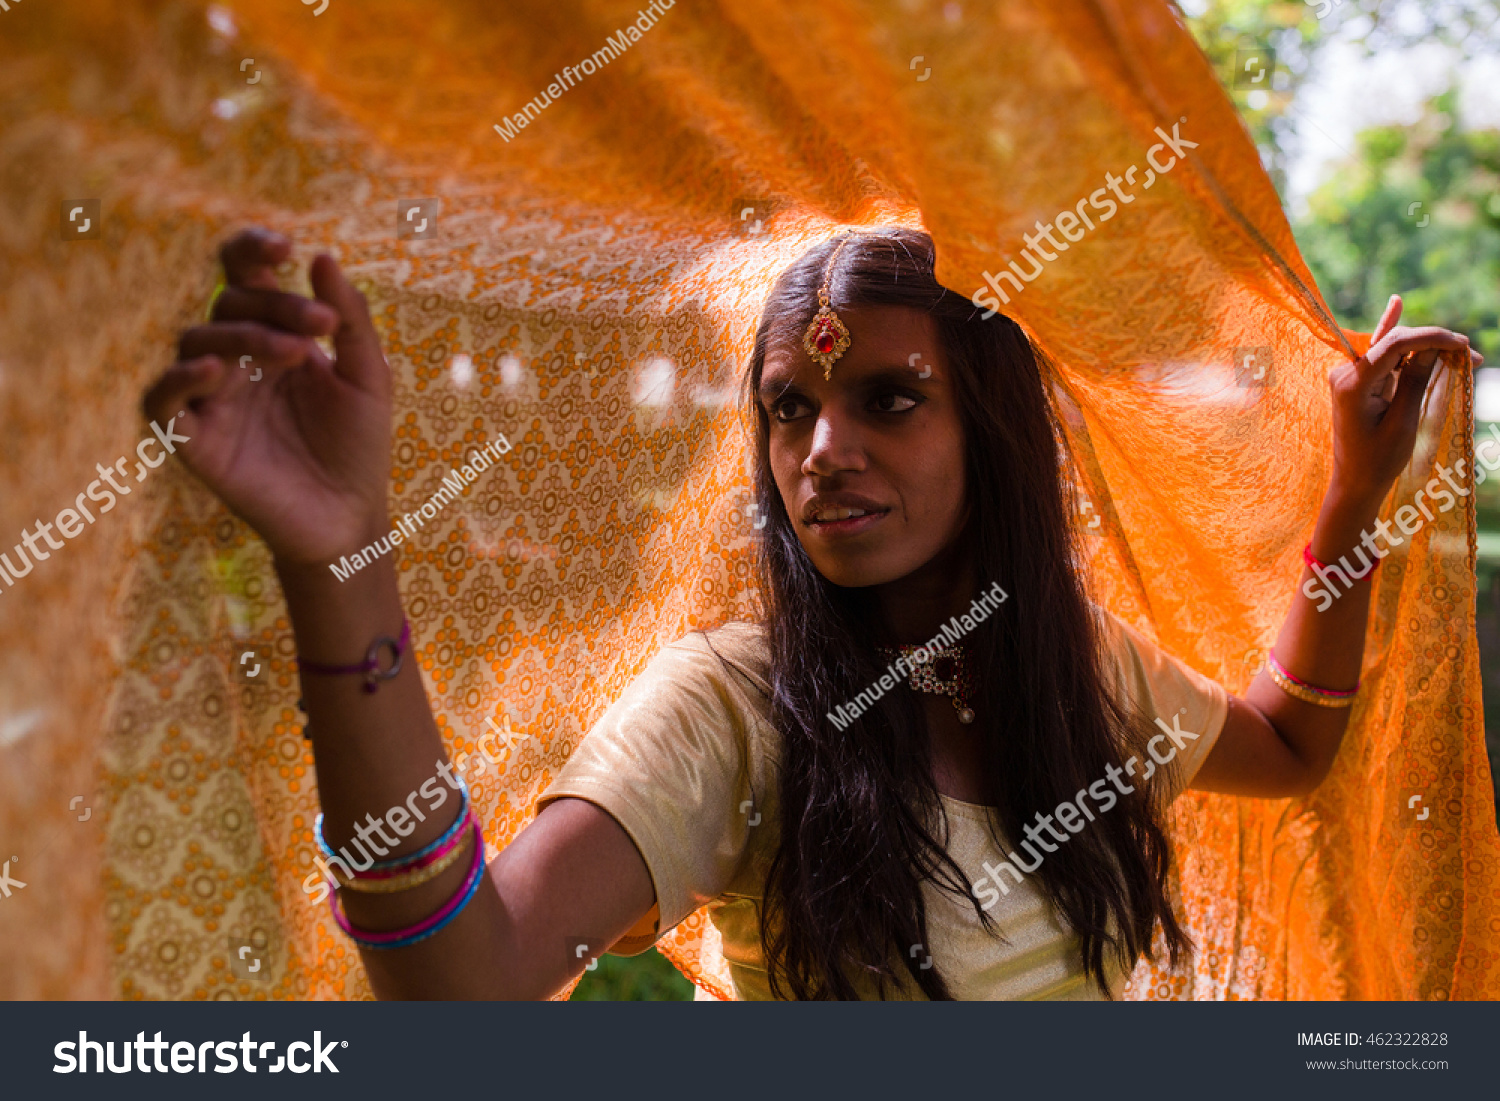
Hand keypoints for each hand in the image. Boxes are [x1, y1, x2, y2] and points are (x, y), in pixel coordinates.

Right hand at [142, 228, 392, 565]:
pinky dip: (179, 379)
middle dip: (276, 306)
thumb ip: (349, 318)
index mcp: (274, 337)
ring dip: (243, 337)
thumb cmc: (358, 447)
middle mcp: (236, 362)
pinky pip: (160, 401)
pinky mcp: (192, 440)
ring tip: (293, 353)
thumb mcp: (368, 377)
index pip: (245, 277)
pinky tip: (216, 372)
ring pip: (197, 343)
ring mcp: (211, 399)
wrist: (351, 518)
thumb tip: (322, 255)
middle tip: (322, 326)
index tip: (284, 245)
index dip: (251, 251)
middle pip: (230, 306)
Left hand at [1327, 295, 1481, 511]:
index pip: (1395, 344)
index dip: (1432, 337)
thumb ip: (1415, 381)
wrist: (1355, 483)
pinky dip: (1397, 335)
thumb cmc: (1377, 460)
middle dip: (1434, 343)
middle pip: (1395, 343)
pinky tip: (1396, 304)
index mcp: (1352, 384)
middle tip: (1471, 354)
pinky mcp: (1359, 382)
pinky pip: (1383, 355)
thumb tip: (1434, 346)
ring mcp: (1351, 377)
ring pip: (1394, 350)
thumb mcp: (1403, 422)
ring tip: (1463, 353)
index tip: (1463, 345)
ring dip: (1427, 348)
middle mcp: (1346, 374)